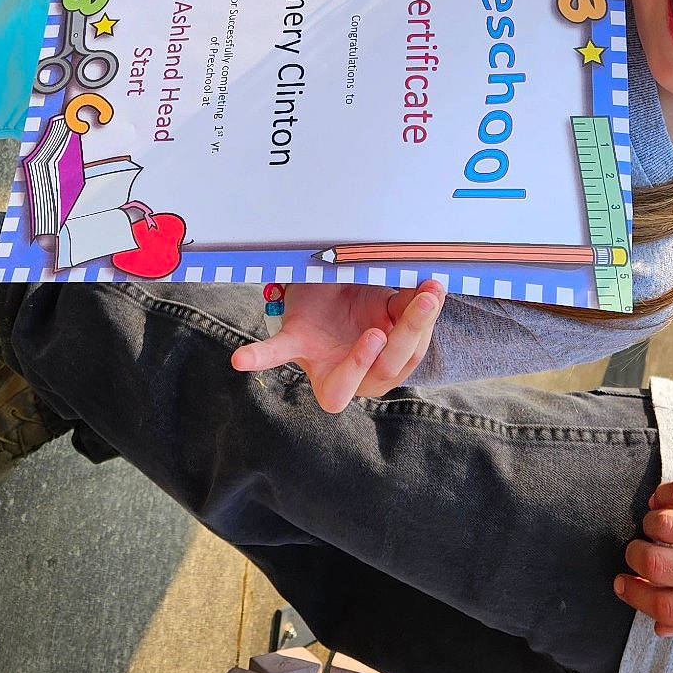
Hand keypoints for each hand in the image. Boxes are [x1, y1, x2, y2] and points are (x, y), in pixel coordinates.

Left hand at [229, 281, 445, 411]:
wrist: (329, 285)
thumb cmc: (362, 294)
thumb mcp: (387, 293)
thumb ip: (407, 298)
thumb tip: (433, 284)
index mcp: (384, 361)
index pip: (409, 357)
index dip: (423, 328)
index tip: (433, 295)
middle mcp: (355, 374)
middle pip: (386, 374)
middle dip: (406, 338)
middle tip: (420, 303)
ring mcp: (322, 363)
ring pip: (337, 389)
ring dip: (357, 364)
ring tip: (375, 336)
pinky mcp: (296, 344)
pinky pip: (276, 354)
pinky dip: (258, 357)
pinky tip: (239, 360)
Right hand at [614, 480, 672, 642]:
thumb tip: (660, 627)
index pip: (661, 605)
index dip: (633, 594)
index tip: (623, 583)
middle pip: (654, 563)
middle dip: (635, 558)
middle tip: (638, 554)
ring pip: (662, 524)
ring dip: (650, 525)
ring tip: (657, 527)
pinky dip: (664, 495)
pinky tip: (664, 502)